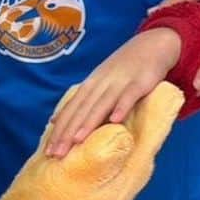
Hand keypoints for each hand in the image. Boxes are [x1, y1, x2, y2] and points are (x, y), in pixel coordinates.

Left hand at [46, 29, 180, 158]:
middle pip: (82, 110)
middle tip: (56, 154)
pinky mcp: (140, 82)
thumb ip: (81, 100)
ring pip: (102, 104)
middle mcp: (101, 83)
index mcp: (90, 85)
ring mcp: (120, 82)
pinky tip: (115, 120)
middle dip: (68, 132)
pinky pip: (129, 96)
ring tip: (78, 141)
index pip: (70, 109)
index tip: (48, 151)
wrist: (151, 45)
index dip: (59, 130)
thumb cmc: (123, 69)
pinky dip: (122, 107)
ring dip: (89, 122)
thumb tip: (54, 120)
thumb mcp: (99, 82)